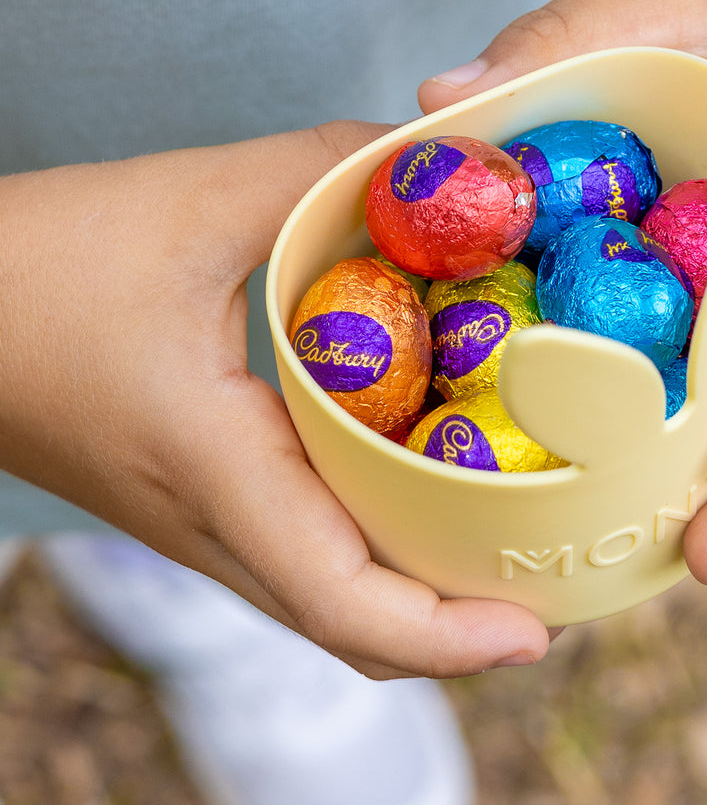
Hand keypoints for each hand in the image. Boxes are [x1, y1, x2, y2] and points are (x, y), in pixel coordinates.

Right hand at [0, 129, 552, 677]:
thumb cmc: (38, 263)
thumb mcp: (192, 198)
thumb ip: (322, 172)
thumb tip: (440, 165)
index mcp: (216, 470)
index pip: (344, 602)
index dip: (448, 639)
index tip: (535, 633)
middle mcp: (212, 527)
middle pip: (354, 629)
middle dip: (462, 632)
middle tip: (558, 584)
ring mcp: (200, 529)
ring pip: (328, 605)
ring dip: (423, 603)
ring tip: (513, 552)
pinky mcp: (196, 507)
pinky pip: (303, 560)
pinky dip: (377, 560)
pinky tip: (424, 493)